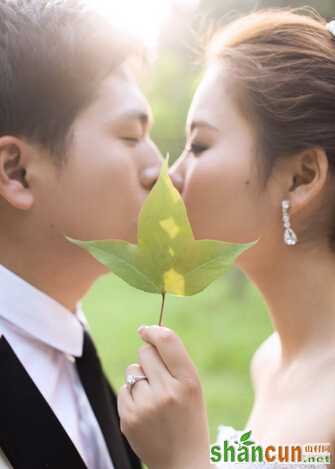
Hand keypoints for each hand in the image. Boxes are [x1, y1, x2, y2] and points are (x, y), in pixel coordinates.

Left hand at [117, 325, 210, 468]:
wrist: (182, 463)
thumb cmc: (189, 419)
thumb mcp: (193, 388)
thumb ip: (174, 360)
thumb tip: (147, 331)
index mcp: (188, 381)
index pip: (167, 341)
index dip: (154, 330)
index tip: (146, 330)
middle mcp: (167, 391)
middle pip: (145, 352)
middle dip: (149, 357)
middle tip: (158, 375)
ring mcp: (145, 406)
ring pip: (132, 369)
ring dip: (140, 377)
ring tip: (154, 398)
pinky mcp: (128, 418)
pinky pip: (124, 389)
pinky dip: (132, 396)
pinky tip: (145, 411)